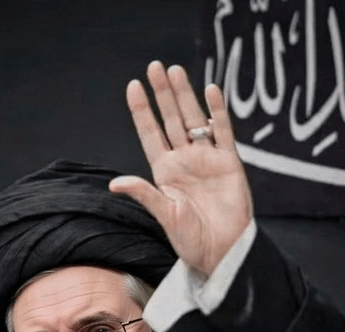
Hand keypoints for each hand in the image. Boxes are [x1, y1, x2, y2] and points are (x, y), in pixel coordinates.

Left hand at [109, 61, 252, 276]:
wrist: (223, 252)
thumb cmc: (191, 240)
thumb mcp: (164, 216)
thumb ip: (144, 194)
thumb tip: (115, 183)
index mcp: (164, 173)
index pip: (150, 134)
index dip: (142, 111)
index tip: (133, 87)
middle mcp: (184, 161)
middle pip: (171, 120)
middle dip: (162, 94)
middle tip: (154, 66)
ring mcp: (207, 160)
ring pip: (195, 120)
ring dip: (185, 95)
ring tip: (175, 70)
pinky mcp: (229, 163)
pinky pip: (223, 132)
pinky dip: (217, 112)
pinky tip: (210, 90)